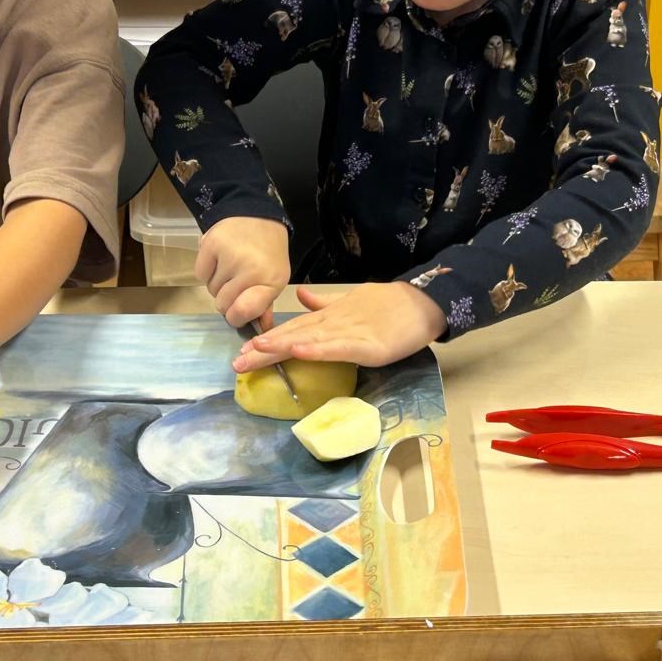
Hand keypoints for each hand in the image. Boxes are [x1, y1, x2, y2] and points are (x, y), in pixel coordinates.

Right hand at [196, 215, 290, 330]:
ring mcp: (229, 255)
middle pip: (222, 304)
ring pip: (210, 290)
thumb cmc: (268, 253)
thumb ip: (264, 305)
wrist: (258, 215)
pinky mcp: (210, 243)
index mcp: (271, 281)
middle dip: (226, 299)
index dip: (236, 317)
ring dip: (217, 284)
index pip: (242, 312)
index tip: (236, 313)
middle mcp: (250, 268)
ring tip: (230, 267)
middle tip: (236, 283)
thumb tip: (259, 329)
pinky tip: (218, 259)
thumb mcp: (275, 279)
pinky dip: (206, 271)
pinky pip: (200, 274)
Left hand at [231, 282, 446, 370]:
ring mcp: (349, 333)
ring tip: (257, 351)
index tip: (243, 351)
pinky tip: (298, 350)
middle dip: (265, 350)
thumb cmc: (389, 305)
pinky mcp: (367, 345)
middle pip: (294, 336)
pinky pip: (338, 347)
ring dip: (282, 346)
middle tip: (238, 362)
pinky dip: (317, 349)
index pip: (292, 329)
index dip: (268, 340)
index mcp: (329, 318)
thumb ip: (325, 304)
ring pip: (310, 340)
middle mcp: (333, 324)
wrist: (422, 301)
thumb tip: (301, 298)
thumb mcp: (351, 303)